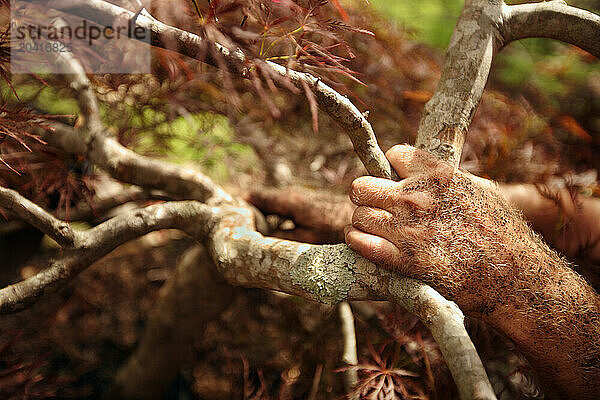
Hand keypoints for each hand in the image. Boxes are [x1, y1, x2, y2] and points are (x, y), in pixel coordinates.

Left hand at [345, 144, 552, 317]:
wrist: (516, 277)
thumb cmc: (504, 233)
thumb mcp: (482, 190)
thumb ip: (450, 179)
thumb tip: (430, 172)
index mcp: (438, 175)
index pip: (393, 154)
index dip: (393, 168)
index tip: (398, 181)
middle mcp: (417, 198)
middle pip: (363, 185)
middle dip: (367, 195)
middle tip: (377, 206)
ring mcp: (408, 229)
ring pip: (358, 215)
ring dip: (363, 222)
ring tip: (373, 228)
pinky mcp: (404, 260)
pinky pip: (360, 242)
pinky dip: (356, 241)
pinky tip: (361, 241)